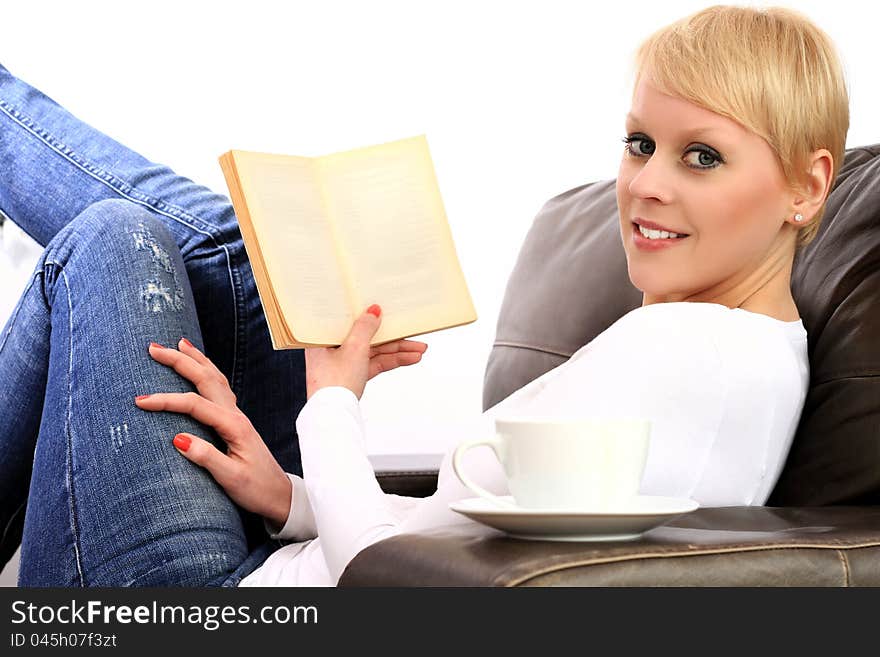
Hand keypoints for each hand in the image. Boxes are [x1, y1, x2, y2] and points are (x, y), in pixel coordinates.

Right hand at [134, 338, 291, 527]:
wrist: (280, 496)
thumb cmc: (257, 489)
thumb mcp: (231, 479)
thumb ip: (207, 458)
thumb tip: (177, 438)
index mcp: (234, 426)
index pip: (195, 405)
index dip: (167, 400)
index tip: (140, 401)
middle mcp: (236, 415)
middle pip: (206, 379)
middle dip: (180, 361)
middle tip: (154, 348)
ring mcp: (237, 416)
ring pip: (215, 379)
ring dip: (196, 360)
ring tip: (179, 344)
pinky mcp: (235, 422)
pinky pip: (219, 388)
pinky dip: (207, 373)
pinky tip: (201, 370)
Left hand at [304, 304, 427, 400]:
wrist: (335, 416)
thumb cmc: (334, 384)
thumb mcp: (354, 348)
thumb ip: (365, 327)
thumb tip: (373, 311)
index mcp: (324, 339)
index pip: (350, 322)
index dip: (370, 317)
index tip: (387, 313)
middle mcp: (332, 350)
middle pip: (366, 338)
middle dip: (392, 339)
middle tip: (412, 335)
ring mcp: (343, 365)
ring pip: (374, 352)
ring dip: (397, 352)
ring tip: (419, 351)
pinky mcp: (353, 376)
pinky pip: (374, 364)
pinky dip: (391, 362)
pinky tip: (408, 359)